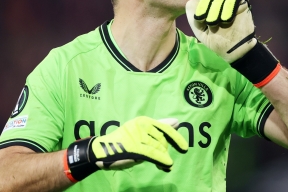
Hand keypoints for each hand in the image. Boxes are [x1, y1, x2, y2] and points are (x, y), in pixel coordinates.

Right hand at [65, 116, 187, 180]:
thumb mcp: (141, 132)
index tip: (184, 148)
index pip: (165, 128)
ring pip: (160, 149)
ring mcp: (138, 136)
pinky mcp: (136, 147)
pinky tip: (166, 166)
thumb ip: (158, 127)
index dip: (176, 138)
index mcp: (144, 120)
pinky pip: (155, 155)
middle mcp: (142, 125)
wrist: (103, 151)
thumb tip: (177, 122)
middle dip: (165, 151)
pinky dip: (162, 161)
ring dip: (163, 158)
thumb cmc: (123, 141)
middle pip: (163, 141)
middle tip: (161, 160)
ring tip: (162, 164)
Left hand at [186, 0, 256, 62]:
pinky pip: (232, 1)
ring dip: (217, 14)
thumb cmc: (216, 41)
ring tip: (220, 24)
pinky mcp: (241, 5)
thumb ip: (192, 16)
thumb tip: (191, 0)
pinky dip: (228, 11)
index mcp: (208, 8)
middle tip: (209, 24)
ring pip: (219, 0)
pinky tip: (227, 20)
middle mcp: (219, 3)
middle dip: (205, 11)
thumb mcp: (199, 31)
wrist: (232, 49)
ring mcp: (230, 3)